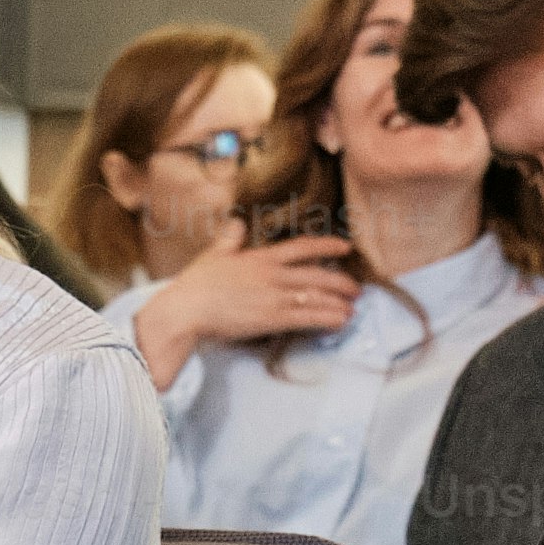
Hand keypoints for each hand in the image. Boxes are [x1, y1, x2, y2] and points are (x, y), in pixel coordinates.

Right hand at [129, 231, 359, 385]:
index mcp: (261, 257)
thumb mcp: (214, 255)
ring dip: (338, 303)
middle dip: (341, 282)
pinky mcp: (271, 319)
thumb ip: (229, 239)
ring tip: (352, 309)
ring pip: (317, 297)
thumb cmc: (196, 285)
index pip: (302, 248)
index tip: (345, 248)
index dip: (327, 246)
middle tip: (356, 289)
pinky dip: (327, 319)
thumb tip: (236, 223)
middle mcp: (273, 275)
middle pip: (318, 275)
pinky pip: (307, 317)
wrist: (187, 309)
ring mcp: (274, 297)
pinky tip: (340, 321)